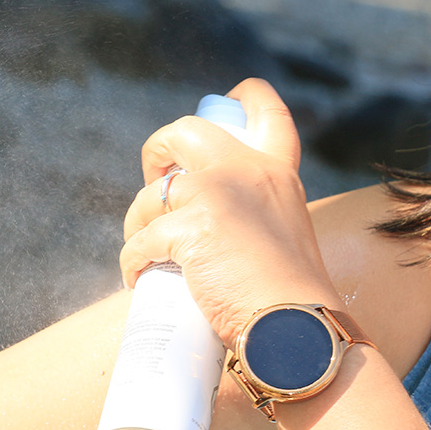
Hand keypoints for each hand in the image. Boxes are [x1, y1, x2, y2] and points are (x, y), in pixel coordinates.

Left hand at [120, 79, 339, 348]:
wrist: (298, 332)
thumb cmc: (290, 298)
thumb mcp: (282, 232)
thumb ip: (253, 211)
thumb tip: (201, 218)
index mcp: (277, 171)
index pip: (265, 111)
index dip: (243, 96)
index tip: (225, 100)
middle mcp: (247, 171)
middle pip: (184, 131)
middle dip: (157, 149)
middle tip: (155, 179)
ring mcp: (218, 195)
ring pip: (151, 194)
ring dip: (137, 222)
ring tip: (143, 252)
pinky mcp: (191, 230)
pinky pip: (140, 240)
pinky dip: (132, 260)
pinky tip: (139, 277)